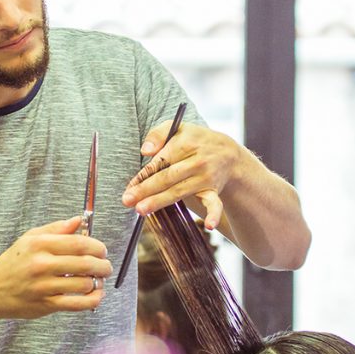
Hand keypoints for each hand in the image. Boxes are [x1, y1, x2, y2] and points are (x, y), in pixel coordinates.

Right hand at [0, 216, 112, 318]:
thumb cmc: (13, 263)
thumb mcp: (30, 238)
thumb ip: (56, 229)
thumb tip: (79, 220)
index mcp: (40, 245)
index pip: (79, 243)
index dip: (98, 247)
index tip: (102, 250)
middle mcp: (42, 265)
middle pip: (86, 263)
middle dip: (103, 265)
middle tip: (106, 267)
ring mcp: (44, 286)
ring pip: (84, 284)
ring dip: (98, 282)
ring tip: (98, 280)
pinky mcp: (46, 305)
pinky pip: (77, 304)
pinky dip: (93, 300)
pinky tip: (95, 295)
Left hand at [121, 121, 241, 229]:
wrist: (227, 154)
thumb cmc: (195, 141)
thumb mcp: (178, 128)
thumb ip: (158, 134)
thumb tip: (145, 151)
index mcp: (186, 143)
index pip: (160, 161)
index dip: (143, 175)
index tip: (129, 187)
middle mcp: (197, 161)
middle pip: (167, 177)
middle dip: (146, 190)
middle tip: (128, 200)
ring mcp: (206, 177)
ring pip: (179, 191)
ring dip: (160, 201)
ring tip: (142, 210)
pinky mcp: (213, 191)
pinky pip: (215, 204)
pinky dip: (214, 214)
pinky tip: (209, 225)